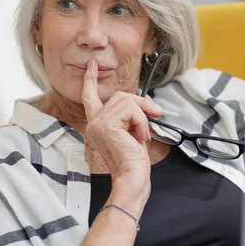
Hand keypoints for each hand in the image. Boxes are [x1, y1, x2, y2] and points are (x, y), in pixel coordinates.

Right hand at [82, 59, 161, 207]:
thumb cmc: (133, 163)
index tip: (92, 66)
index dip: (91, 81)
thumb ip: (129, 117)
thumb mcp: (131, 133)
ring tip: (142, 134)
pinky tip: (139, 136)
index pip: (90, 98)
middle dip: (140, 105)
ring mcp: (98, 123)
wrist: (132, 179)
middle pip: (119, 96)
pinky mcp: (106, 125)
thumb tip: (141, 104)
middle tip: (154, 116)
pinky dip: (141, 121)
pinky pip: (131, 110)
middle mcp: (93, 123)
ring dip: (142, 117)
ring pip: (127, 101)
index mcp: (97, 125)